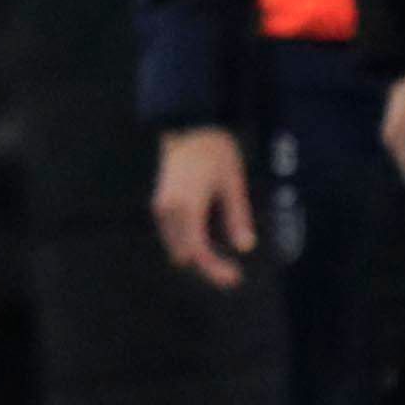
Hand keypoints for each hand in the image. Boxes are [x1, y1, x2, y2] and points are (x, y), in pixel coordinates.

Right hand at [153, 128, 256, 287]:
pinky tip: (210, 241)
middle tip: (232, 272)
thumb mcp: (233, 182)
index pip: (198, 250)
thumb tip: (245, 246)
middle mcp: (167, 211)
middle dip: (206, 265)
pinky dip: (189, 242)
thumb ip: (237, 216)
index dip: (215, 269)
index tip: (234, 278)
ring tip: (224, 260)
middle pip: (184, 254)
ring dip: (197, 255)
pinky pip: (173, 235)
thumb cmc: (214, 150)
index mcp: (187, 206)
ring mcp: (160, 208)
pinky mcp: (160, 205)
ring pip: (176, 247)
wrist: (189, 126)